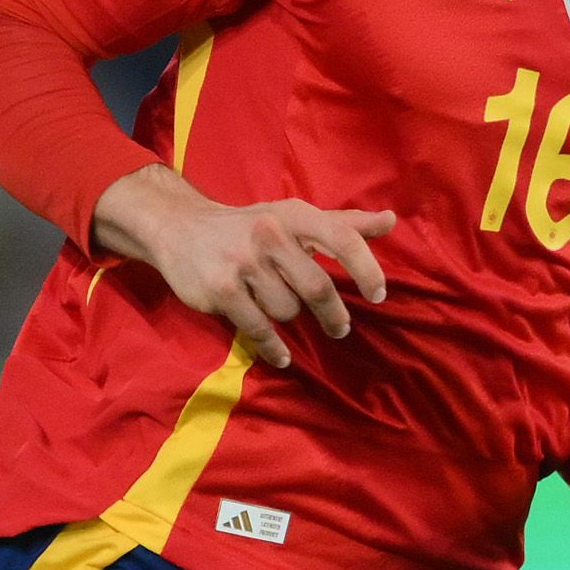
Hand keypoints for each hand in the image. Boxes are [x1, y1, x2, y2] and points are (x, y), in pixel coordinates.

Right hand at [87, 166, 391, 370]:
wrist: (178, 227)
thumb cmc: (248, 224)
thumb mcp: (292, 216)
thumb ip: (343, 223)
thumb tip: (391, 220)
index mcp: (293, 214)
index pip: (341, 236)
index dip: (365, 267)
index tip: (378, 295)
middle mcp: (269, 233)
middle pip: (317, 287)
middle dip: (333, 315)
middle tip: (340, 328)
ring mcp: (243, 263)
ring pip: (287, 310)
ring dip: (289, 317)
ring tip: (277, 307)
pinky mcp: (221, 290)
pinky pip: (259, 329)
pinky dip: (274, 347)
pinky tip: (281, 355)